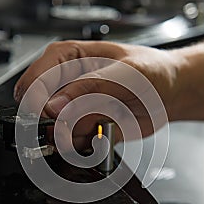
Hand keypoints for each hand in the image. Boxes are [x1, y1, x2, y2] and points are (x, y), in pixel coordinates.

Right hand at [14, 41, 180, 149]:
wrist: (170, 93)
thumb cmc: (152, 72)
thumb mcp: (126, 73)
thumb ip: (90, 88)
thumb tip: (56, 106)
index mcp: (67, 57)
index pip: (34, 84)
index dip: (40, 106)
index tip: (58, 120)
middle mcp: (64, 83)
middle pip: (39, 113)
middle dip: (62, 126)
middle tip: (90, 122)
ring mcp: (72, 108)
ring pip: (56, 134)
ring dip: (80, 136)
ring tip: (107, 120)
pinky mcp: (82, 127)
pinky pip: (72, 146)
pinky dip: (89, 146)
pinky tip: (106, 132)